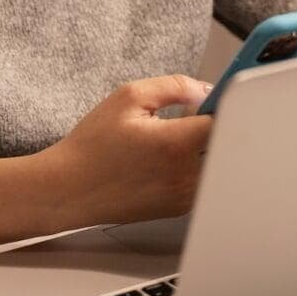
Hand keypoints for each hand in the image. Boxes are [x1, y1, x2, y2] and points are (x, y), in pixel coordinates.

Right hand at [39, 75, 214, 229]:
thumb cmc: (93, 145)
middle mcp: (185, 175)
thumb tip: (207, 89)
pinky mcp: (180, 209)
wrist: (70, 189)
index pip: (226, 120)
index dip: (223, 104)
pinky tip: (166, 156)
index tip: (218, 95)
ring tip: (173, 136)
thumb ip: (175, 86)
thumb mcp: (129, 97)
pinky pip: (201, 179)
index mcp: (175, 144)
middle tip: (192, 113)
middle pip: (225, 144)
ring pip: (215, 162)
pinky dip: (194, 164)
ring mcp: (185, 196)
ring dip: (204, 146)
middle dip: (215, 124)